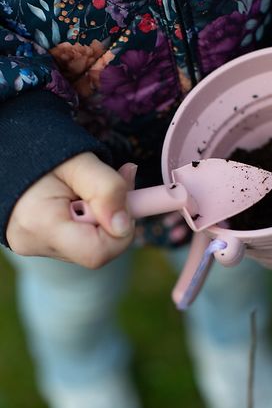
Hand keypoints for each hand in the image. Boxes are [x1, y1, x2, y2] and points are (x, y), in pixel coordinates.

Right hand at [6, 153, 136, 267]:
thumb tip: (124, 225)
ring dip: (103, 219)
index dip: (121, 231)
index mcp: (40, 223)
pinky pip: (81, 241)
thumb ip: (107, 188)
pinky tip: (81, 201)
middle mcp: (35, 243)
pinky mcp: (43, 245)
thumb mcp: (80, 161)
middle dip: (113, 219)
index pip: (97, 253)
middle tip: (108, 187)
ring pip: (92, 245)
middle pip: (98, 249)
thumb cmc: (43, 154)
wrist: (9, 154)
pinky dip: (91, 222)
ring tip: (87, 190)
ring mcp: (37, 247)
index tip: (125, 201)